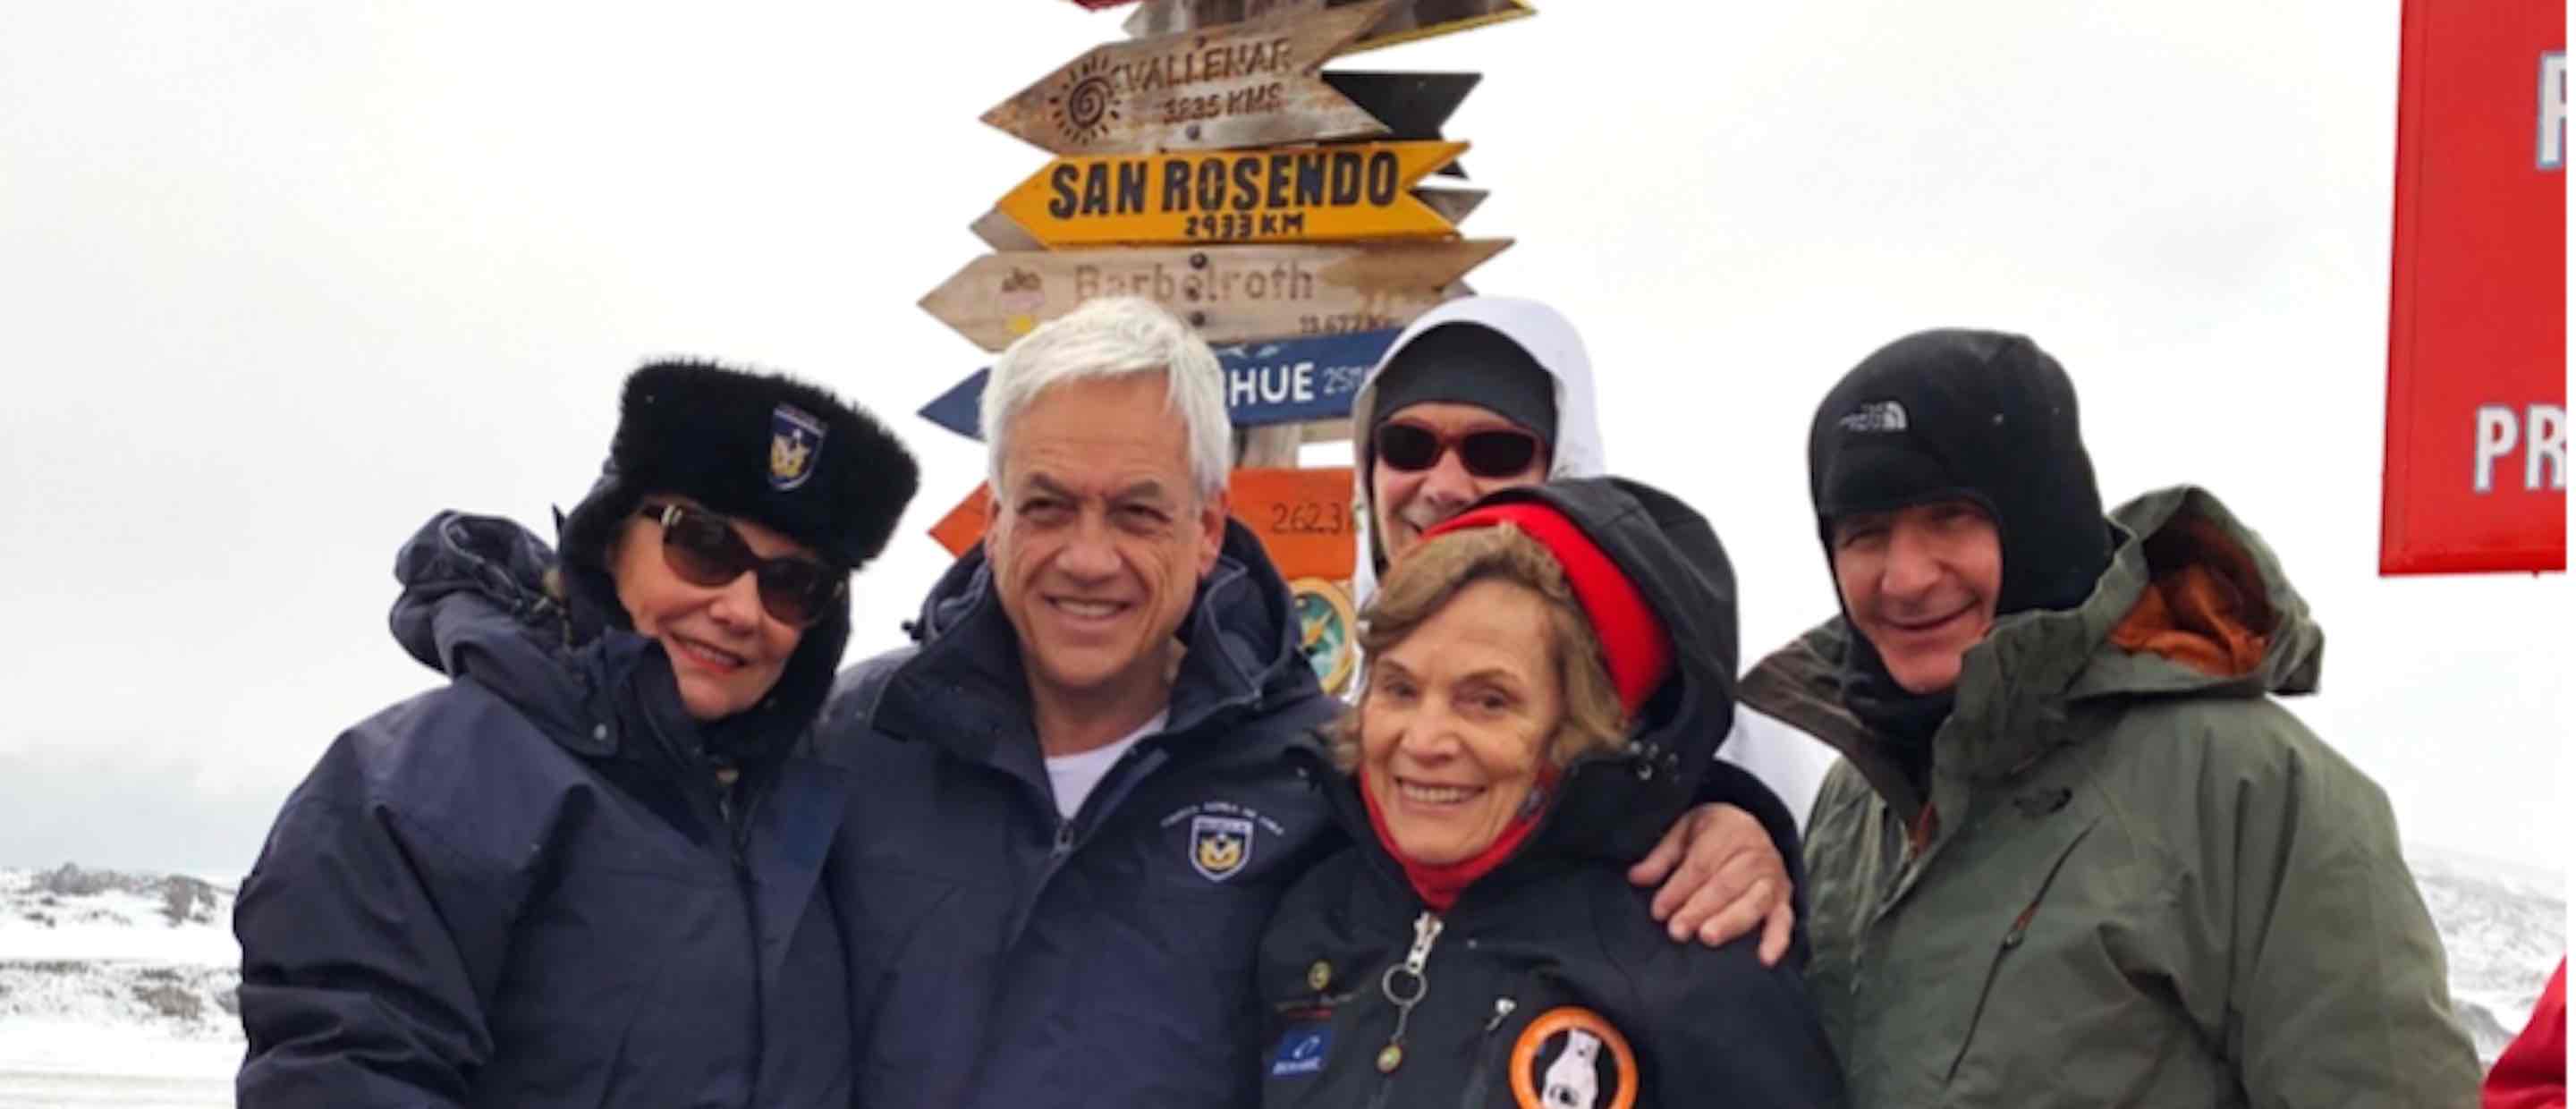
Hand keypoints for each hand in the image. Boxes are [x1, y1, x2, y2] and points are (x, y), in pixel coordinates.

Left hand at [1626, 803, 1793, 964]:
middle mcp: (1755, 853)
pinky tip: (1765, 958)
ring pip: (1752, 902)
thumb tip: (1636, 877)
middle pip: (1725, 885)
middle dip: (1698, 909)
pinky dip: (1777, 940)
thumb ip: (1661, 857)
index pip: (1701, 865)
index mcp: (1729, 830)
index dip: (1679, 889)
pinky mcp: (1783, 899)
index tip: (1659, 910)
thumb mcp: (1684, 831)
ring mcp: (1772, 878)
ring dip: (1730, 922)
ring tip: (1708, 937)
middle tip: (1677, 930)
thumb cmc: (1714, 833)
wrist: (1753, 827)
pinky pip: (1784, 921)